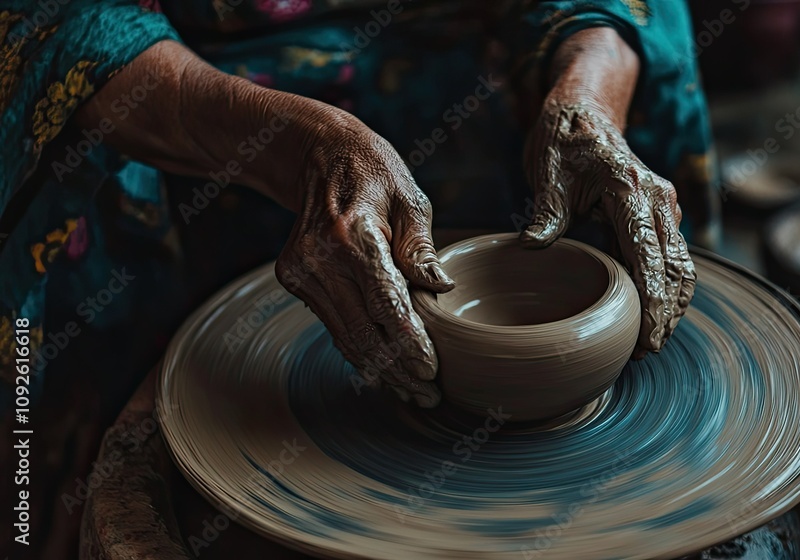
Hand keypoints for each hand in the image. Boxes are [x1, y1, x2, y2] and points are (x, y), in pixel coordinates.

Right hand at [275, 125, 454, 406]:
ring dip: (379, 369)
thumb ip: (422, 250)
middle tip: (429, 395)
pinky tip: (384, 367)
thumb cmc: (375, 174)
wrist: (318, 155)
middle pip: (365, 334)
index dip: (411, 346)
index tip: (433, 373)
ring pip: (346, 338)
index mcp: (354, 236)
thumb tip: (442, 289)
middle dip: (398, 371)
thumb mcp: (410, 200)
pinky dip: (359, 349)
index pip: (388, 307)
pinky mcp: (292, 279)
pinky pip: (333, 325)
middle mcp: (319, 259)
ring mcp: (300, 272)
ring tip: (411, 390)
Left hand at [521, 99, 695, 355]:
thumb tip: (531, 245)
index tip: (646, 339)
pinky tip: (652, 315)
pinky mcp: (660, 214)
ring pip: (681, 265)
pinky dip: (667, 288)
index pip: (650, 257)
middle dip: (667, 313)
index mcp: (633, 189)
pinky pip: (672, 258)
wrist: (583, 111)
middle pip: (677, 268)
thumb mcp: (548, 171)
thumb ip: (547, 210)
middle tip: (647, 351)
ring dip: (672, 305)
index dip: (653, 303)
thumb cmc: (563, 140)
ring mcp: (664, 207)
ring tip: (651, 342)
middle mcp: (659, 199)